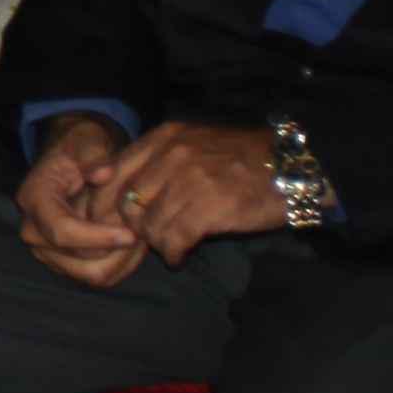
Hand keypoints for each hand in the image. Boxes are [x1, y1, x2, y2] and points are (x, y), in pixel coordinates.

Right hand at [13, 116, 145, 288]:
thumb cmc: (80, 149)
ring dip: (122, 260)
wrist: (72, 160)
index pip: (62, 230)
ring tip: (141, 237)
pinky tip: (134, 245)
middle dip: (116, 249)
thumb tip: (104, 173)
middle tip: (144, 231)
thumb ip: (94, 156)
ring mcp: (46, 250)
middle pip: (78, 258)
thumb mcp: (86, 142)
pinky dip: (121, 266)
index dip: (98, 237)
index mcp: (34, 199)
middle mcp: (33, 230)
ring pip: (91, 274)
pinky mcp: (63, 262)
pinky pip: (98, 277)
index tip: (131, 234)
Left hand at [98, 120, 281, 262]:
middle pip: (127, 202)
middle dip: (132, 226)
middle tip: (146, 238)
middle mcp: (173, 155)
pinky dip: (173, 252)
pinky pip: (173, 239)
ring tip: (169, 246)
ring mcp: (190, 180)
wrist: (290, 168)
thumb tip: (104, 179)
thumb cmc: (241, 159)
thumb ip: (154, 158)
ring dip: (156, 242)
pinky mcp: (208, 208)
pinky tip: (181, 255)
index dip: (102, 202)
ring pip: (149, 225)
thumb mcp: (194, 143)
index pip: (113, 171)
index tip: (105, 222)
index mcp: (166, 138)